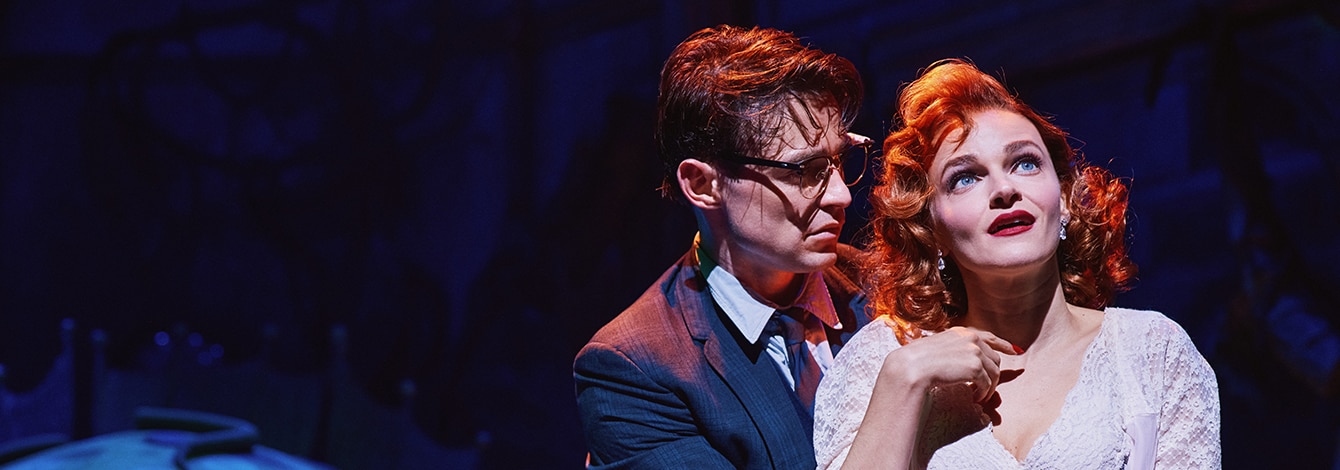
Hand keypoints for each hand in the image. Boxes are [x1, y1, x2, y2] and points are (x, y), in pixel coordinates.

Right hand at [883, 327, 1015, 403]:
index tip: (1015, 350)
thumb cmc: (917, 361)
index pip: (988, 337)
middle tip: (987, 389)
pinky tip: (975, 398)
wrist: (911, 367)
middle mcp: (971, 338)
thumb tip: (967, 363)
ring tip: (980, 397)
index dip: (1003, 344)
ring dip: (989, 387)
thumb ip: (955, 351)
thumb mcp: (938, 348)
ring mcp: (974, 351)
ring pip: (993, 372)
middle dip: (993, 374)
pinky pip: (987, 383)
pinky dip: (983, 393)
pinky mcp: (975, 366)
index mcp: (961, 332)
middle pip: (994, 358)